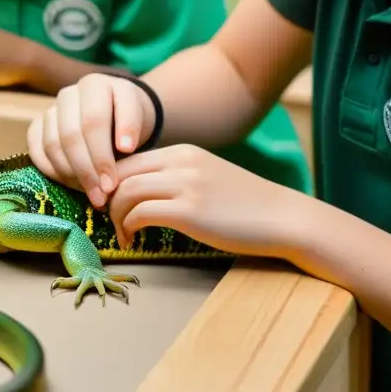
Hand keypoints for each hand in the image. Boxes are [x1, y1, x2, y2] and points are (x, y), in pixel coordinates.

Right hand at [26, 73, 156, 207]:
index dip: (101, 155)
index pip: (93, 121)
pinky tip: (72, 185)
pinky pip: (36, 151)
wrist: (115, 116)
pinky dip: (52, 172)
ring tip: (90, 194)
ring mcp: (49, 110)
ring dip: (71, 175)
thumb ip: (132, 129)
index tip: (113, 183)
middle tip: (101, 196)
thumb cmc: (128, 120)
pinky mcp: (36, 126)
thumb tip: (123, 147)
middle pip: (70, 135)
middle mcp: (68, 94)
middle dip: (87, 171)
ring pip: (52, 145)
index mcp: (94, 84)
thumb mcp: (139, 118)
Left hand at [108, 143, 305, 258]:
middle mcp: (181, 162)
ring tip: (121, 233)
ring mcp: (186, 185)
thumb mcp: (206, 178)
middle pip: (120, 172)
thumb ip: (175, 177)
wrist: (284, 218)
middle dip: (106, 197)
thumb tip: (138, 191)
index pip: (129, 160)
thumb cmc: (245, 206)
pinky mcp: (190, 211)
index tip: (109, 202)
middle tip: (107, 218)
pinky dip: (129, 227)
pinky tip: (134, 240)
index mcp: (182, 152)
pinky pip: (141, 213)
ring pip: (126, 192)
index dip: (110, 181)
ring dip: (115, 215)